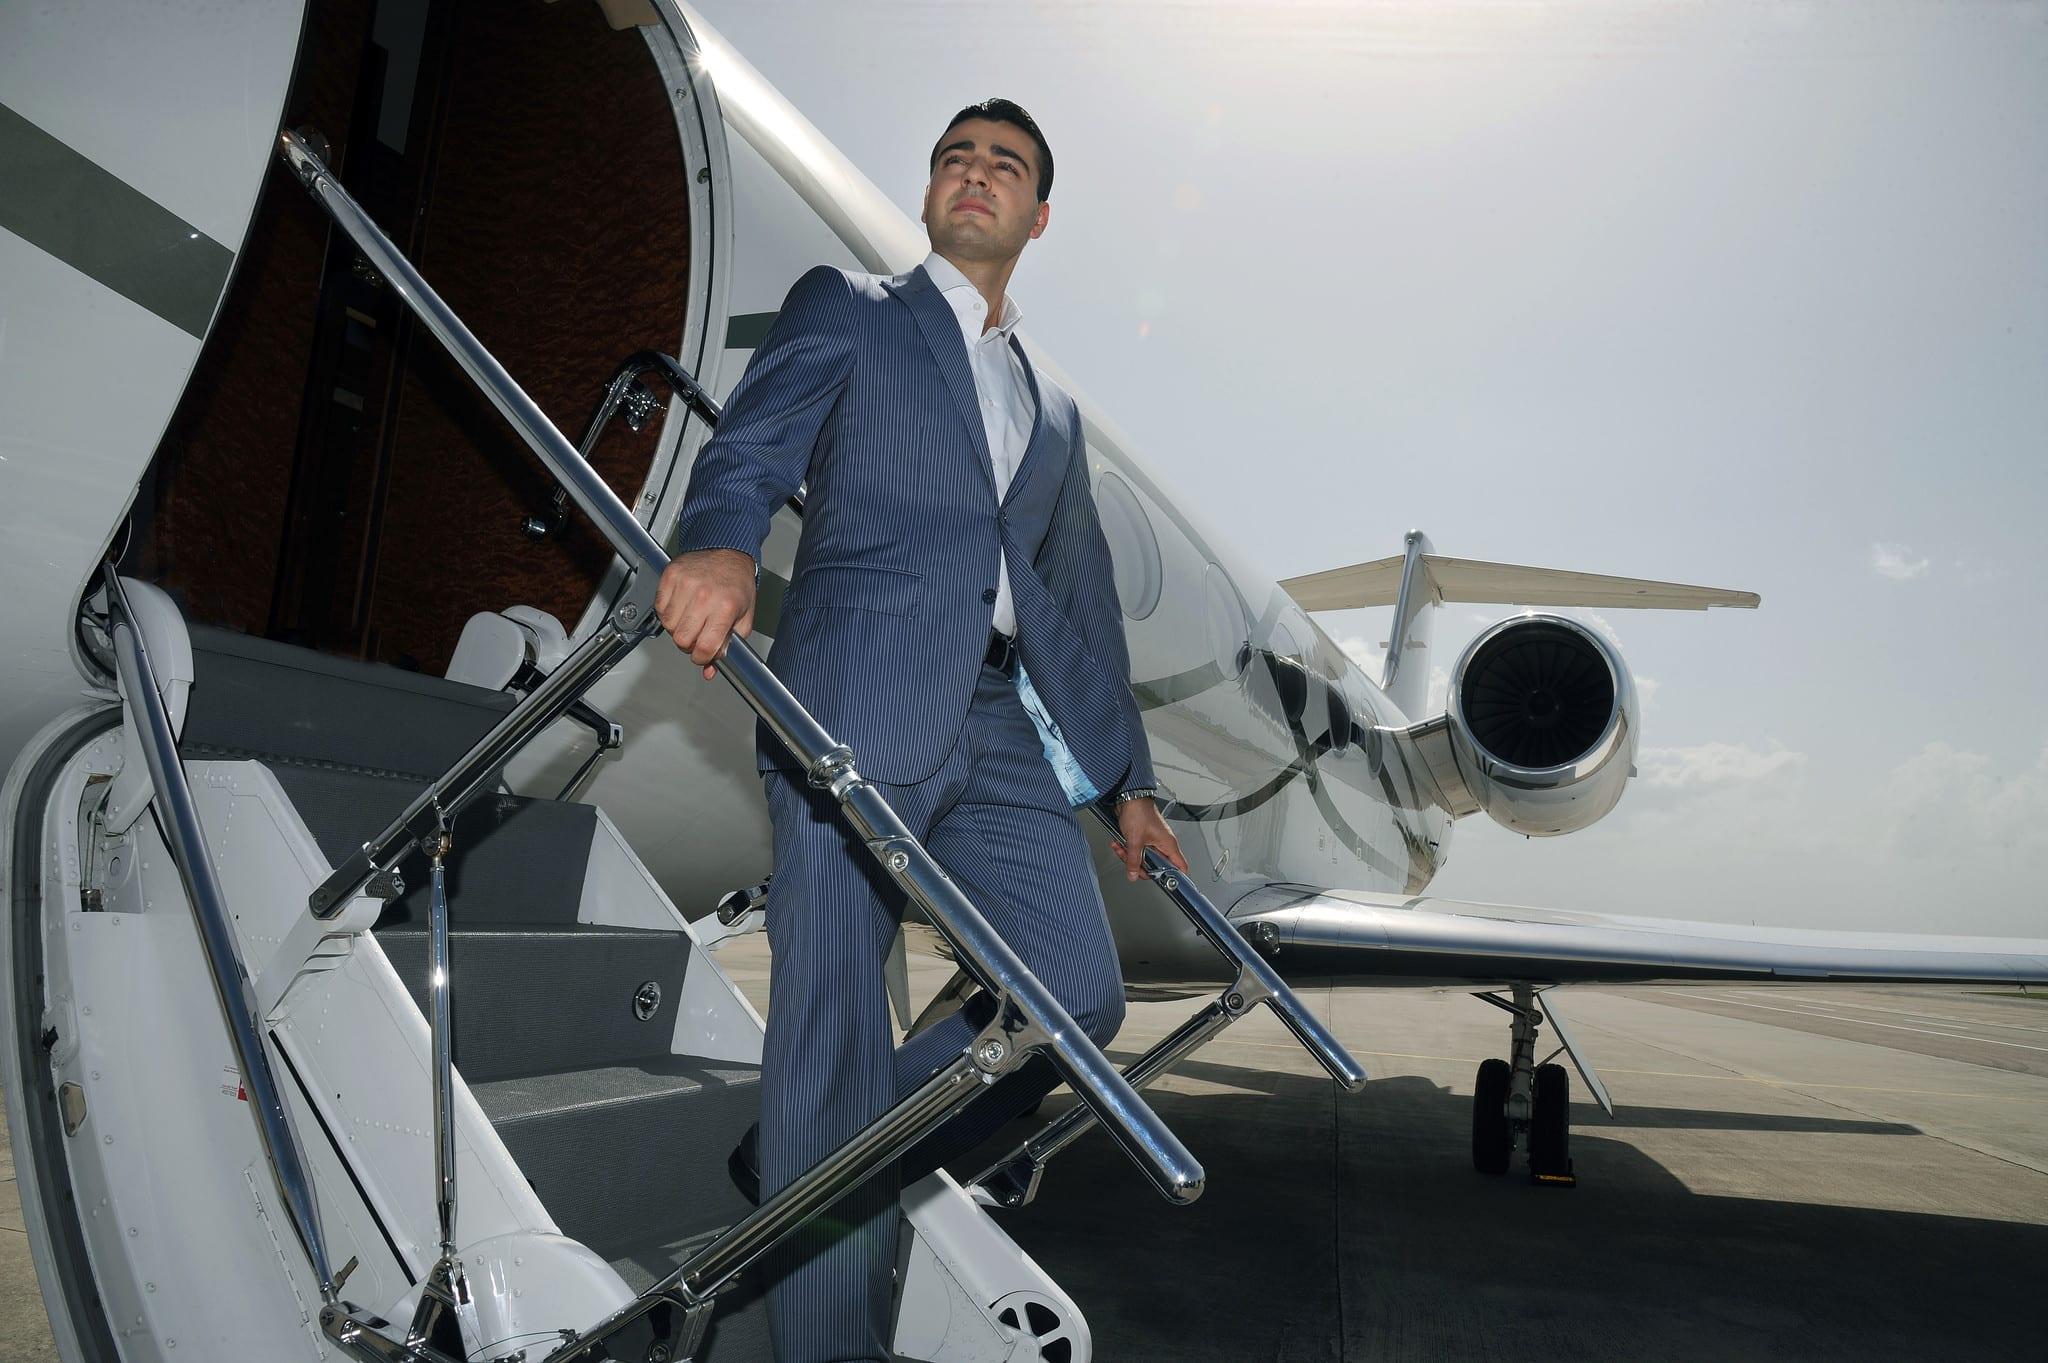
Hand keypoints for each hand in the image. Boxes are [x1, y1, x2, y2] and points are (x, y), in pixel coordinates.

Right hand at [655, 548, 756, 678]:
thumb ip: (729, 647)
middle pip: (682, 639)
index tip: (703, 655)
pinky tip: (681, 606)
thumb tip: (710, 670)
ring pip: (668, 625)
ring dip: (677, 627)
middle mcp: (705, 595)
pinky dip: (667, 612)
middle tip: (696, 636)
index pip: (705, 647)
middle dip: (688, 644)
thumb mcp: (743, 618)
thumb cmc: (737, 584)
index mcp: (726, 607)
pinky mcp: (671, 576)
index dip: (702, 658)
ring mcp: (686, 584)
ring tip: (690, 618)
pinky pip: (659, 607)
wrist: (728, 552)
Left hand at [1109, 797, 1187, 882]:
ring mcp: (1154, 840)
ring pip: (1144, 858)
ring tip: (1121, 849)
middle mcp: (1164, 843)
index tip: (1163, 882)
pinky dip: (1127, 848)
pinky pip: (1138, 849)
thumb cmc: (1138, 812)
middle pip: (1157, 866)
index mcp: (1168, 844)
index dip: (1174, 876)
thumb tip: (1133, 874)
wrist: (1129, 797)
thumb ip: (1133, 860)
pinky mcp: (1144, 837)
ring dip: (1130, 856)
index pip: (1180, 867)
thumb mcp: (1134, 840)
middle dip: (1140, 866)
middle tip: (1130, 863)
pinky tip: (1119, 843)